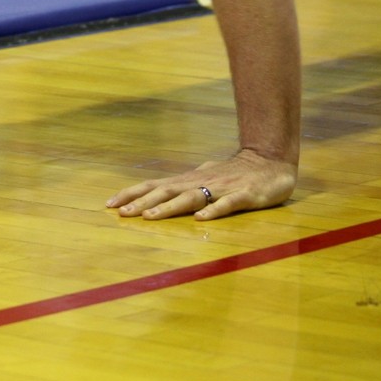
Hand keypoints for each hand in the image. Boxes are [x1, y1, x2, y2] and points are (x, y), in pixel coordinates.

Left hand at [107, 148, 297, 220]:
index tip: (110, 205)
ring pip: (191, 198)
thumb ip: (185, 186)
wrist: (270, 161)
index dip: (132, 194)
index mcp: (189, 181)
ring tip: (150, 216)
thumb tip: (162, 191)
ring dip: (169, 207)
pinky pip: (226, 205)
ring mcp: (221, 189)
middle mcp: (200, 183)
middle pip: (166, 192)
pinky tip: (200, 220)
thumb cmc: (235, 172)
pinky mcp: (244, 196)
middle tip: (122, 214)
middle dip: (142, 202)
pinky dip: (213, 210)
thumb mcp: (205, 177)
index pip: (154, 186)